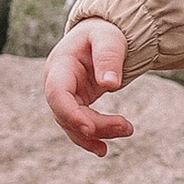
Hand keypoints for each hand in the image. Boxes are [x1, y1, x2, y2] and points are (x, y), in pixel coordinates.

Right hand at [44, 20, 134, 156]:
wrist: (100, 36)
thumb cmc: (103, 34)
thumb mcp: (108, 38)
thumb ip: (108, 57)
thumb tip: (111, 85)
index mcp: (60, 65)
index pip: (57, 93)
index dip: (70, 113)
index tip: (90, 129)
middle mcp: (56, 84)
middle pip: (67, 113)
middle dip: (95, 125)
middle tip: (127, 127)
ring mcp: (64, 97)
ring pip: (72, 124)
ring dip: (97, 134)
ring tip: (127, 130)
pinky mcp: (75, 105)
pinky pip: (78, 126)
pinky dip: (90, 138)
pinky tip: (103, 149)